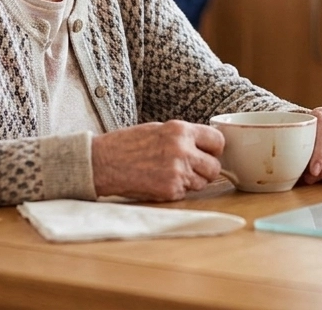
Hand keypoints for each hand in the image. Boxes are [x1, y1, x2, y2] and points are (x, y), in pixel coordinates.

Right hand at [91, 120, 224, 200]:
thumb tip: (206, 146)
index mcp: (181, 130)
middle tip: (192, 168)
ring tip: (171, 174)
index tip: (208, 152)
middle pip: (215, 167)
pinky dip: (176, 190)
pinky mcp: (169, 190)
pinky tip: (160, 181)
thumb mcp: (159, 129)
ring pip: (202, 183)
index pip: (218, 141)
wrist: (103, 162)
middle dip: (206, 169)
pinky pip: (185, 193)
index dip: (214, 149)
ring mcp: (177, 172)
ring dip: (192, 181)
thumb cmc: (128, 144)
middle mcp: (182, 150)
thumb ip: (184, 136)